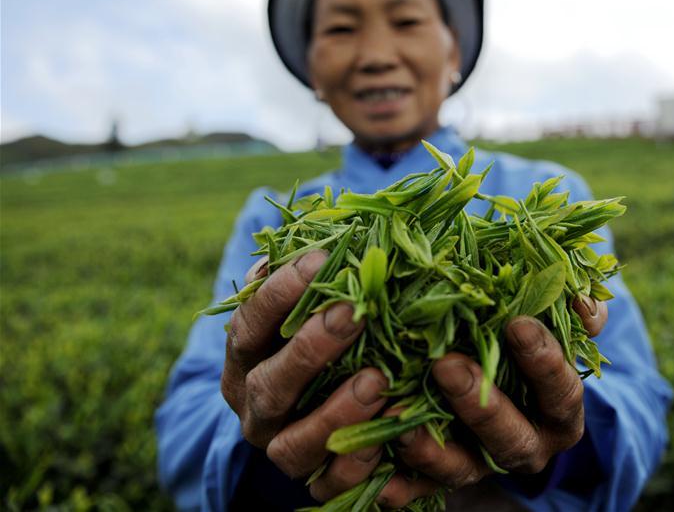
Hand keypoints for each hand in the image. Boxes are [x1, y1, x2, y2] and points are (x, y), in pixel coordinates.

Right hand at [220, 251, 389, 501]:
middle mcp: (254, 405)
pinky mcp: (314, 481)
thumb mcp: (312, 299)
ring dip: (335, 411)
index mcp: (245, 356)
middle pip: (268, 384)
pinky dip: (357, 465)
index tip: (321, 260)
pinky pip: (329, 486)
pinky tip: (389, 435)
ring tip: (378, 380)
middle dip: (309, 349)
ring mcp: (281, 446)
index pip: (249, 324)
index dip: (280, 294)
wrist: (318, 404)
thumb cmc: (322, 330)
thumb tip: (335, 226)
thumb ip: (313, 269)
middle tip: (352, 315)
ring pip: (293, 444)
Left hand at [376, 297, 608, 506]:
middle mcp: (527, 444)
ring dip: (432, 449)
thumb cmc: (530, 340)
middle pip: (511, 437)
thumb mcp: (557, 321)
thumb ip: (577, 311)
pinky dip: (400, 484)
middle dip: (480, 404)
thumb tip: (581, 300)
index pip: (560, 390)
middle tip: (446, 365)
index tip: (518, 324)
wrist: (504, 380)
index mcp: (560, 412)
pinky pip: (422, 487)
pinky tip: (380, 480)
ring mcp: (484, 463)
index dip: (543, 361)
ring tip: (400, 423)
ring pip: (463, 469)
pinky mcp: (444, 475)